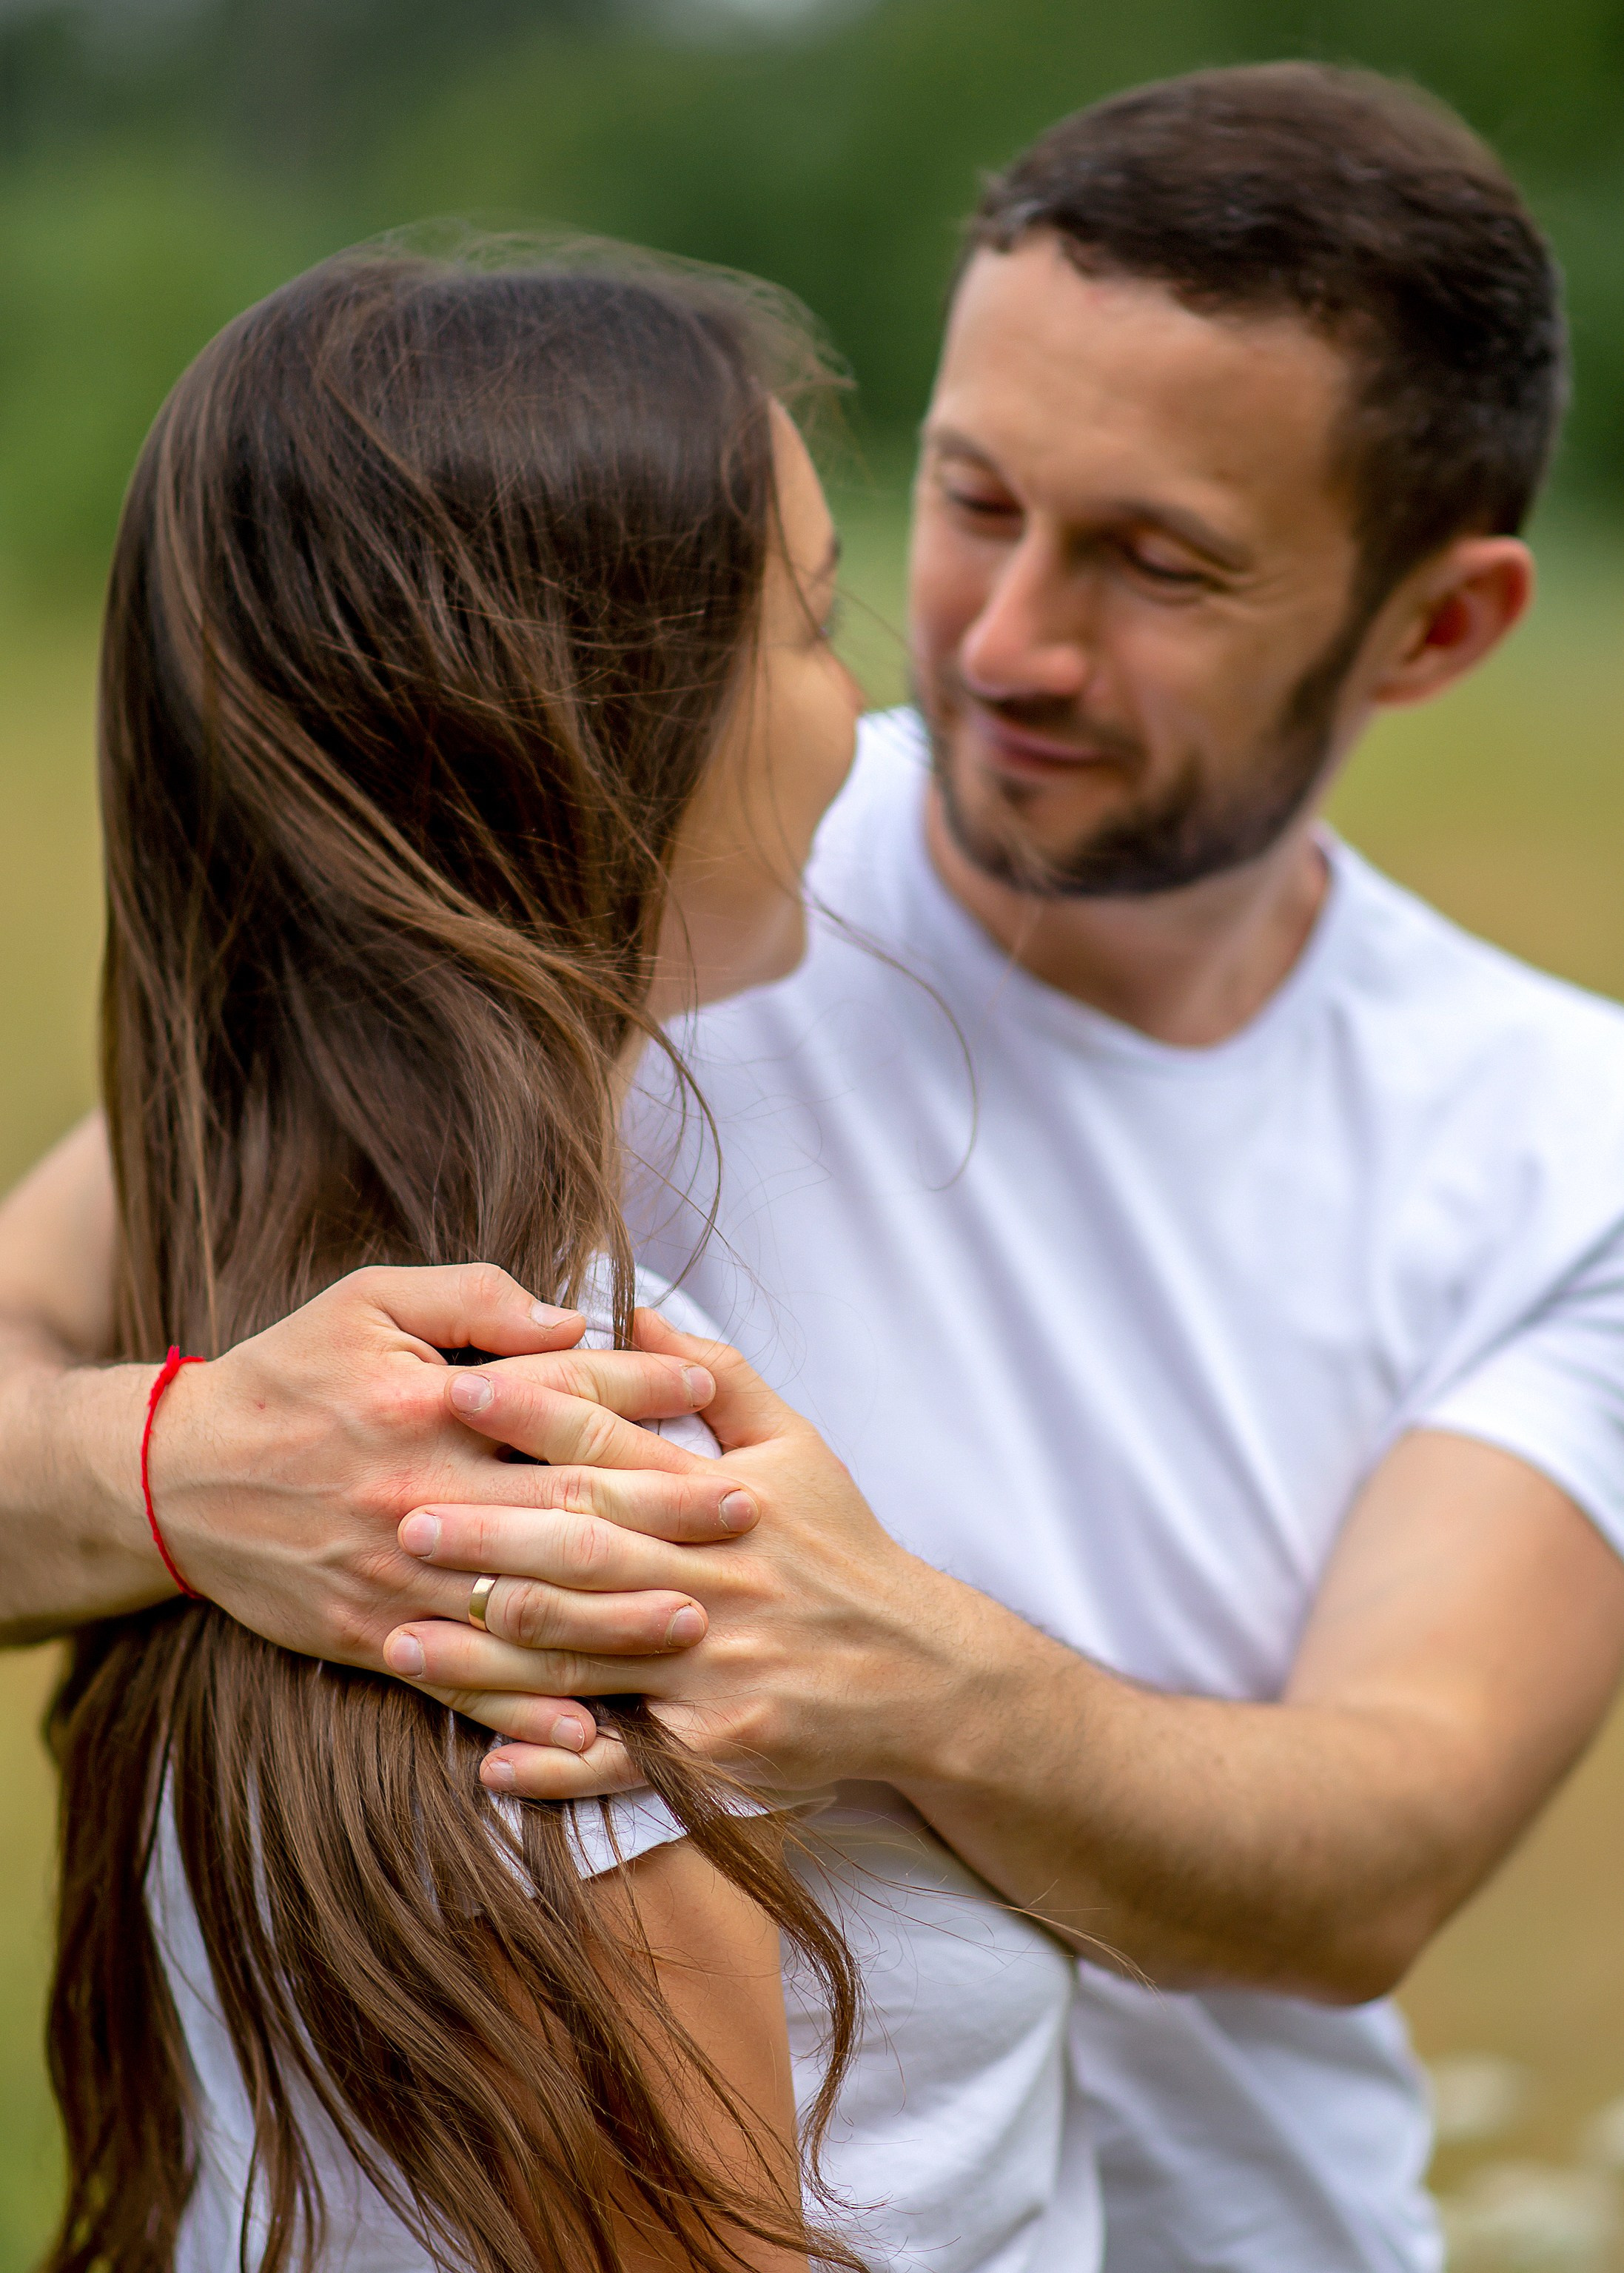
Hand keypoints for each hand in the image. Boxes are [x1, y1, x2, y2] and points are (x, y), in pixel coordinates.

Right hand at [150, 1266, 747, 1691]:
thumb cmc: (287, 1372)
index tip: (709, 1384)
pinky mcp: (369, 1634)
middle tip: (746, 1512)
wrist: (174, 1476)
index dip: (638, 1384)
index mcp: (426, 1399)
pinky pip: (459, 1681)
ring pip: (524, 1603)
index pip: (556, 1391)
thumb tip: (570, 1316)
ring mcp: (396, 1574)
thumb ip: (474, 1298)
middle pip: (562, 1504)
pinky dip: (524, 1708)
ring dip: (615, 1616)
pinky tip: (590, 1726)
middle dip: (661, 1509)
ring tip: (699, 1617)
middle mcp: (418, 1491)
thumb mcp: (370, 1299)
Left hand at [383, 1310, 993, 1798]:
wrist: (922, 1675)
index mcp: (724, 1499)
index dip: (534, 1413)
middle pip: (583, 1549)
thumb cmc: (844, 1551)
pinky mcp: (714, 1747)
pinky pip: (621, 1762)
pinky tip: (487, 1764)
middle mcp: (713, 1579)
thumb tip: (638, 1309)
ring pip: (583, 1657)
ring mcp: (710, 1669)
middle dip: (488, 1534)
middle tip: (402, 1517)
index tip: (459, 1388)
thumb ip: (719, 1376)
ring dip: (487, 1653)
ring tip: (401, 1640)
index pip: (613, 1445)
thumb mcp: (799, 1448)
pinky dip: (554, 1765)